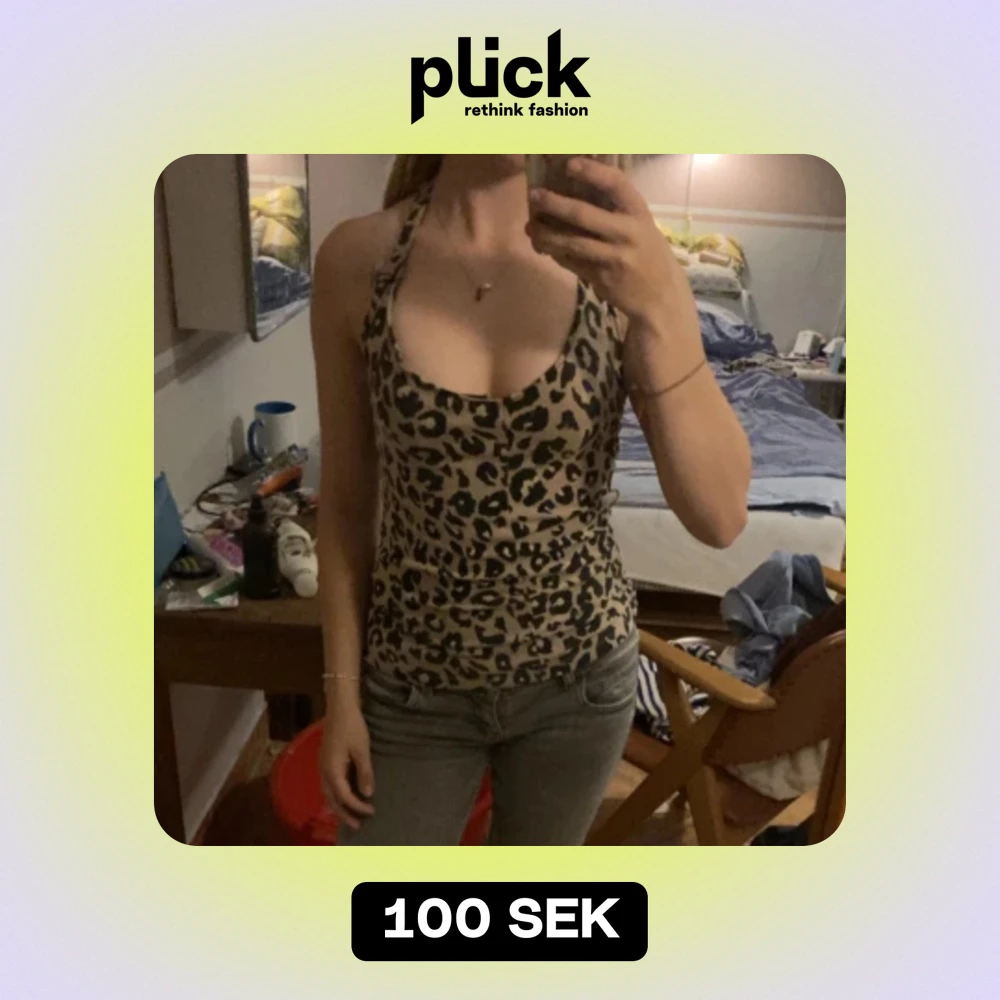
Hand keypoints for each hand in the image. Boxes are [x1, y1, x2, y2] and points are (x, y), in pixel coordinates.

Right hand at [319, 696, 374, 830]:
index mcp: (332, 770)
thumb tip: (367, 794)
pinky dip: (337, 795)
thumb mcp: (362, 749)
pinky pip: (329, 785)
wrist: (339, 707)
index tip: (371, 812)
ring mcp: (322, 766)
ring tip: (351, 816)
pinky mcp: (325, 761)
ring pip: (328, 793)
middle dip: (344, 814)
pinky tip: (345, 796)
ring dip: (339, 806)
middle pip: (332, 800)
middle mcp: (323, 772)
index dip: (357, 807)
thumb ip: (364, 772)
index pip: (344, 797)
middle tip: (357, 827)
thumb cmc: (352, 726)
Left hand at [525, 157, 695, 332]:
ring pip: (571, 242)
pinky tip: (544, 247)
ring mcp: (614, 257)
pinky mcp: (602, 278)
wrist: (661, 296)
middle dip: (554, 204)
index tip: (570, 163)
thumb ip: (617, 212)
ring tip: (531, 228)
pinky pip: (572, 262)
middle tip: (534, 196)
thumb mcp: (642, 227)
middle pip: (583, 215)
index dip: (592, 172)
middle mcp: (628, 233)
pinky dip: (556, 253)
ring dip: (546, 234)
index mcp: (639, 213)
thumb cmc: (648, 253)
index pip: (616, 184)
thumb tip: (575, 191)